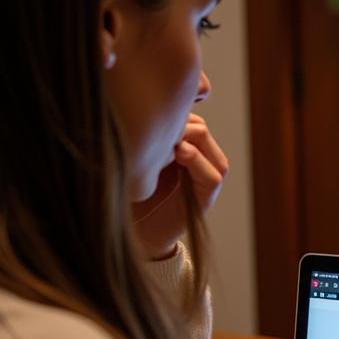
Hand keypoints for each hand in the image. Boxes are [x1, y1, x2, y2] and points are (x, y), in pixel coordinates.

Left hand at [132, 115, 228, 260]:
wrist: (128, 233)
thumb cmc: (124, 195)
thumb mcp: (131, 160)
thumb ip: (140, 140)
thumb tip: (134, 105)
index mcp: (179, 150)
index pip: (190, 120)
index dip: (178, 113)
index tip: (152, 113)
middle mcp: (195, 164)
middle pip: (202, 132)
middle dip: (185, 125)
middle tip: (163, 127)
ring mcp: (201, 183)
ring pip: (213, 153)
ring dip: (195, 142)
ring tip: (172, 140)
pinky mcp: (204, 201)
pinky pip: (213, 176)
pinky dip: (199, 162)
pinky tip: (179, 154)